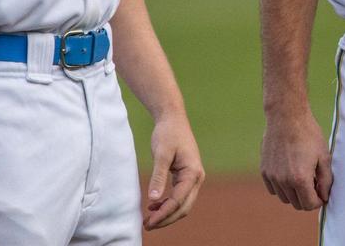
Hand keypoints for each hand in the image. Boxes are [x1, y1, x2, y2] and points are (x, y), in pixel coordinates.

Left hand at [144, 113, 204, 229]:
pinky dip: (168, 204)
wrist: (173, 119)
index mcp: (193, 172)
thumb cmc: (168, 133)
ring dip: (167, 213)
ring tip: (148, 218)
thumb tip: (154, 199)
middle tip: (147, 225)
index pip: (179, 200)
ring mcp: (192, 178)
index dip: (164, 213)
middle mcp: (196, 177)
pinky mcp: (186, 176)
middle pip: (184, 207)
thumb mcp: (161, 154)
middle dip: (166, 218)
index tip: (149, 222)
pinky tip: (154, 205)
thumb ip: (158, 176)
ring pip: (182, 204)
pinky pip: (179, 196)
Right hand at [260, 110, 332, 210]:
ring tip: (301, 176)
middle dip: (307, 197)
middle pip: (297, 204)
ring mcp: (272, 176)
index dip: (318, 201)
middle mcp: (284, 181)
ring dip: (294, 193)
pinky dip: (282, 186)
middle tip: (313, 183)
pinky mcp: (264, 170)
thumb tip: (325, 197)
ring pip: (284, 198)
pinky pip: (273, 189)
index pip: (309, 205)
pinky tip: (289, 172)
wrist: (286, 116)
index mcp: (300, 179)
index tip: (321, 192)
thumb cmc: (308, 134)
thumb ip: (326, 180)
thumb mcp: (324, 156)